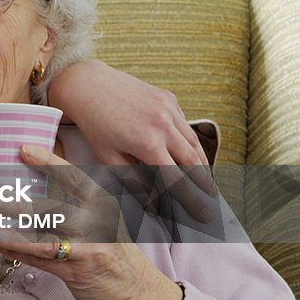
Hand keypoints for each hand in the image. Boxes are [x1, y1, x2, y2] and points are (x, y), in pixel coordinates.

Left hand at [0, 145, 181, 299]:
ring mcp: (86, 248)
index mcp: (102, 203)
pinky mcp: (75, 270)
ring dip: (10, 233)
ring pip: (41, 238)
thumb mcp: (104, 218)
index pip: (74, 177)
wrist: (138, 290)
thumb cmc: (114, 249)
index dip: (48, 162)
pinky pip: (39, 259)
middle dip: (18, 204)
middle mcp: (95, 223)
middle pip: (52, 209)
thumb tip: (37, 182)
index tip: (23, 150)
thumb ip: (76, 202)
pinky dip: (16, 252)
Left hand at [46, 59, 217, 221]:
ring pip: (194, 142)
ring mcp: (169, 108)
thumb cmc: (93, 124)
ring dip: (201, 163)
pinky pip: (185, 125)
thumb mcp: (108, 156)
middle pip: (193, 161)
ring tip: (205, 181)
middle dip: (204, 183)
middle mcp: (163, 124)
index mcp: (146, 142)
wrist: (87, 84)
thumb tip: (153, 204)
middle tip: (212, 200)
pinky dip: (189, 142)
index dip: (191, 200)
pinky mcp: (169, 98)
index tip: (203, 215)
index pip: (176, 179)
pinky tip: (190, 155)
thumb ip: (133, 180)